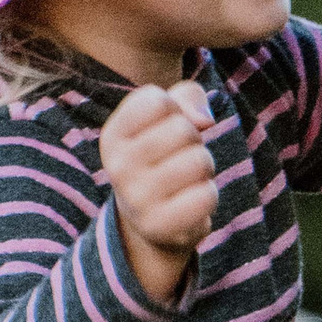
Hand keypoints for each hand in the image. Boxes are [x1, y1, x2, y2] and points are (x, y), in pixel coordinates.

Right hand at [101, 79, 218, 305]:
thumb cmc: (164, 156)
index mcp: (112, 135)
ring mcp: (136, 199)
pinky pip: (206, 196)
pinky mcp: (159, 226)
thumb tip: (205, 120)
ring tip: (188, 179)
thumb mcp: (169, 116)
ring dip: (205, 168)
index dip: (176, 110)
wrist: (152, 221)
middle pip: (183, 130)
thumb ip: (188, 96)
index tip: (167, 128)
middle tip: (182, 158)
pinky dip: (208, 195)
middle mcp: (117, 166)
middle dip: (195, 141)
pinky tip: (191, 201)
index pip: (157, 100)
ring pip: (199, 161)